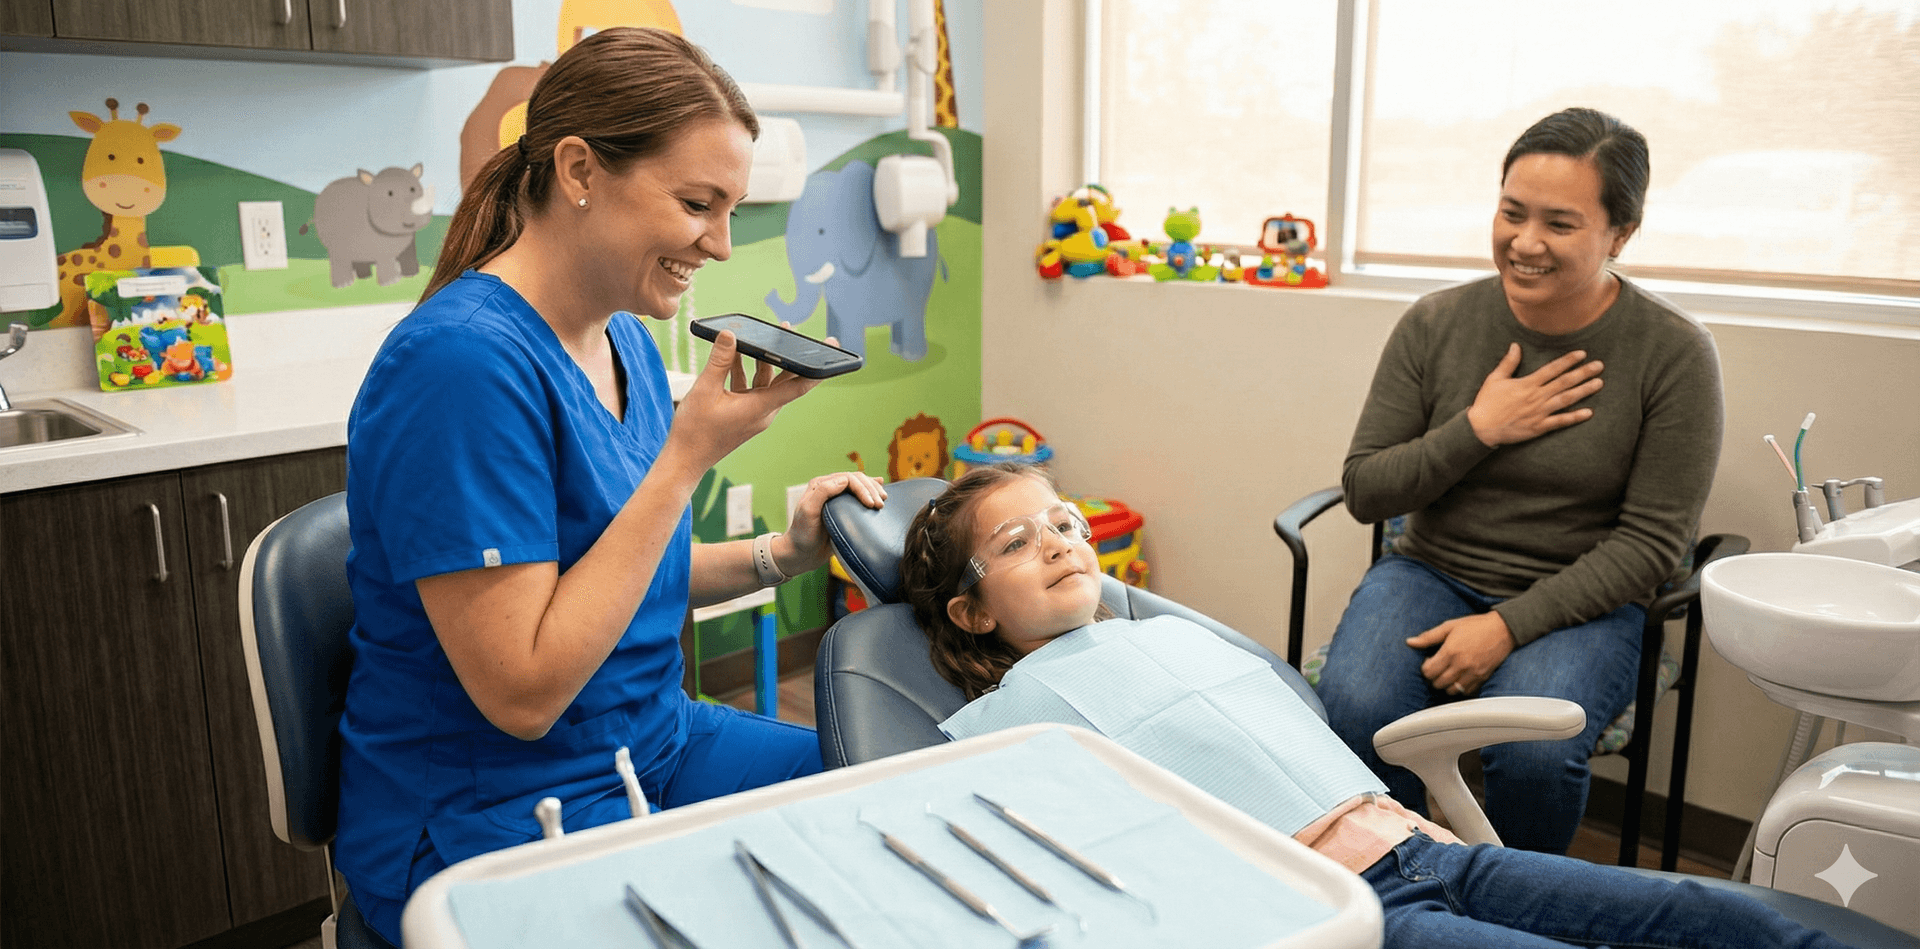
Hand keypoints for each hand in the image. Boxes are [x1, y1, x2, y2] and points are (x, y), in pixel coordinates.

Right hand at [665, 329, 820, 471]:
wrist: (685, 459)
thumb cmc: (695, 431)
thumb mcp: (704, 390)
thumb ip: (719, 361)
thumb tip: (730, 335)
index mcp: (761, 408)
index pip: (798, 386)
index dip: (818, 368)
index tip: (831, 352)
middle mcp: (763, 412)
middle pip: (784, 378)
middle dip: (789, 354)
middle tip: (793, 330)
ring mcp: (754, 413)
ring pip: (766, 381)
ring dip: (762, 359)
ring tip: (763, 335)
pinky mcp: (744, 413)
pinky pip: (751, 387)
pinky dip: (745, 370)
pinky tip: (735, 353)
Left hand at [775, 470, 888, 573]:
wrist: (801, 554)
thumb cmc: (802, 534)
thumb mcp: (808, 512)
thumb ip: (823, 492)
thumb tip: (844, 480)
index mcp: (820, 485)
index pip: (847, 478)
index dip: (862, 488)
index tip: (871, 504)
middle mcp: (829, 488)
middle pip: (856, 480)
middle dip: (871, 489)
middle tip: (881, 503)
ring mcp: (837, 499)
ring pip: (860, 486)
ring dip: (873, 490)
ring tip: (883, 499)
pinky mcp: (843, 510)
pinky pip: (860, 498)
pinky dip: (871, 494)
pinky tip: (881, 493)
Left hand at [1409, 612, 1514, 695]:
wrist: (1503, 629)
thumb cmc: (1475, 626)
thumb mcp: (1449, 626)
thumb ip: (1428, 636)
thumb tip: (1409, 642)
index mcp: (1450, 651)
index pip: (1428, 672)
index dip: (1425, 668)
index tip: (1430, 661)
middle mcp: (1461, 665)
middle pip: (1438, 683)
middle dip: (1434, 677)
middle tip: (1438, 668)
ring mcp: (1473, 673)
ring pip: (1451, 691)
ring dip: (1446, 685)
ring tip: (1448, 674)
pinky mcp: (1483, 678)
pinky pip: (1467, 692)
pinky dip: (1460, 688)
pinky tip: (1460, 678)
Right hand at [1466, 343, 1603, 446]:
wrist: (1481, 428)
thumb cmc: (1487, 403)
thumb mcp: (1495, 379)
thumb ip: (1508, 363)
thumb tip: (1515, 346)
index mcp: (1527, 384)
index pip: (1552, 369)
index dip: (1568, 360)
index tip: (1582, 354)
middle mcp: (1536, 397)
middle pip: (1564, 382)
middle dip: (1583, 373)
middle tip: (1599, 366)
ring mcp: (1539, 412)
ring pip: (1566, 399)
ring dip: (1584, 391)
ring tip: (1599, 383)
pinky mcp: (1538, 427)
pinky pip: (1560, 422)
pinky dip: (1574, 417)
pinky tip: (1588, 412)